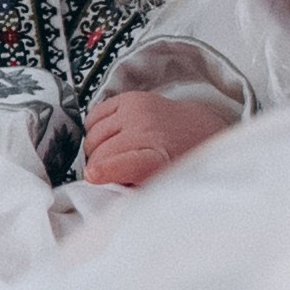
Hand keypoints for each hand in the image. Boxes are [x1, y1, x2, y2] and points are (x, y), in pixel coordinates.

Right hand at [81, 89, 228, 190]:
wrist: (197, 132)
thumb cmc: (176, 164)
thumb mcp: (162, 187)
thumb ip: (132, 190)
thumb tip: (100, 188)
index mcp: (160, 158)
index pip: (127, 163)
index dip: (106, 170)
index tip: (92, 176)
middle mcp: (148, 130)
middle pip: (99, 154)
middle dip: (98, 169)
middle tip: (112, 174)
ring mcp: (137, 111)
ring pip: (92, 137)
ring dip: (96, 151)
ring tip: (114, 155)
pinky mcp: (128, 99)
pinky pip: (92, 118)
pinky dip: (94, 131)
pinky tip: (110, 137)